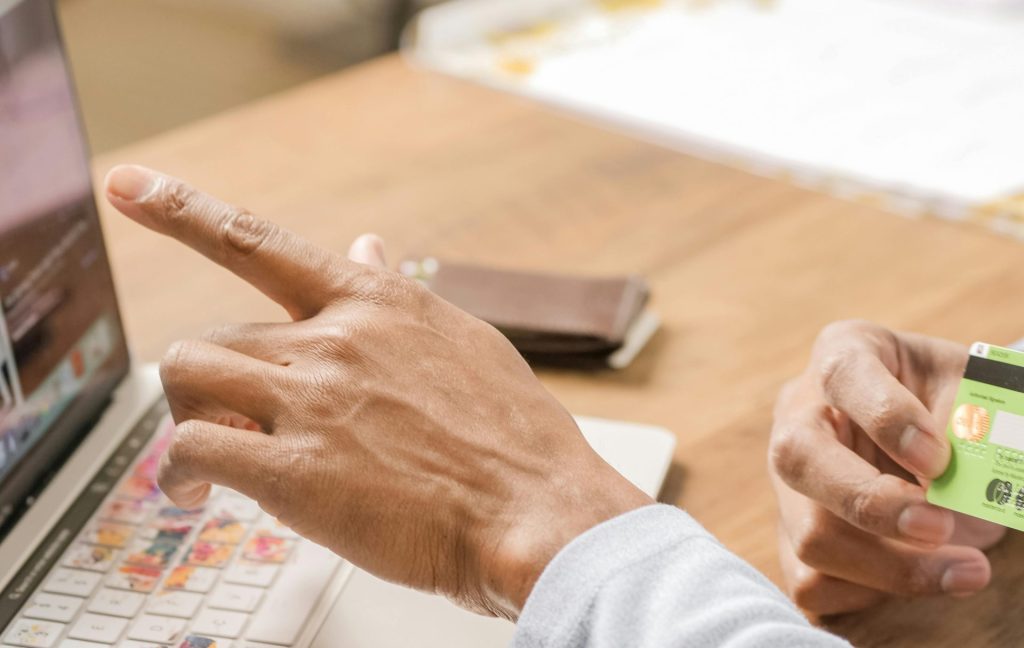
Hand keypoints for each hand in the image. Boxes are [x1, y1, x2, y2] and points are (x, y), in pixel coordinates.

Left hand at [104, 165, 651, 619]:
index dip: (185, 210)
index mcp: (375, 305)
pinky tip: (199, 495)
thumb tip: (369, 246)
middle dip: (210, 386)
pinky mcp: (294, 470)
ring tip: (205, 459)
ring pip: (188, 376)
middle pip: (213, 337)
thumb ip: (402, 296)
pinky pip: (194, 449)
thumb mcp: (463, 342)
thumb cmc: (514, 438)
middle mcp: (334, 340)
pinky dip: (180, 474)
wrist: (538, 510)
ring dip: (186, 418)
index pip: (260, 241)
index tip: (132, 187)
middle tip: (229, 425)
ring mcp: (312, 401)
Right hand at [769, 320, 1005, 615]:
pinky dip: (872, 592)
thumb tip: (995, 476)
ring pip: (809, 534)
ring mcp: (789, 481)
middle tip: (940, 526)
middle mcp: (799, 414)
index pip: (842, 374)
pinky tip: (920, 575)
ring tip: (967, 570)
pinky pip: (812, 581)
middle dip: (870, 503)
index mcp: (844, 354)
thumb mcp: (976, 390)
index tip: (940, 458)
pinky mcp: (791, 535)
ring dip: (891, 566)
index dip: (888, 418)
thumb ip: (986, 418)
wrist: (936, 441)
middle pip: (798, 459)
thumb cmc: (954, 406)